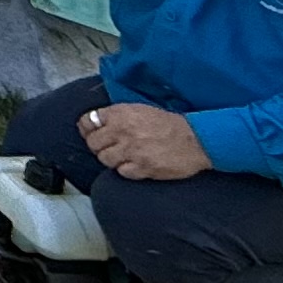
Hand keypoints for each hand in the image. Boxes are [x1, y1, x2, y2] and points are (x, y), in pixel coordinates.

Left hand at [77, 101, 209, 181]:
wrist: (195, 139)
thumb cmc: (168, 123)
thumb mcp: (140, 110)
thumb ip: (117, 115)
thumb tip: (96, 122)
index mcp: (121, 114)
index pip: (88, 121)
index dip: (87, 128)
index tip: (89, 131)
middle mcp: (122, 131)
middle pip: (93, 143)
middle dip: (98, 145)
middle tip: (108, 147)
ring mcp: (131, 151)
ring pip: (104, 159)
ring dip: (111, 158)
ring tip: (122, 156)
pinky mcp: (142, 168)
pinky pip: (121, 172)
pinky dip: (125, 170)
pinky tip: (134, 165)